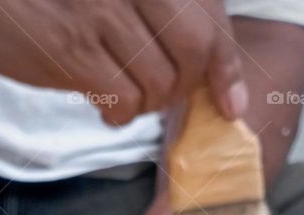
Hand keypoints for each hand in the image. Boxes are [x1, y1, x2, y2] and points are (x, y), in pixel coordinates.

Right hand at [0, 0, 244, 124]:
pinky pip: (121, 101)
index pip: (208, 18)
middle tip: (162, 93)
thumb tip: (195, 58)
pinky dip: (119, 114)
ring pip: (158, 82)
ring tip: (122, 94)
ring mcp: (102, 12)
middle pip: (194, 51)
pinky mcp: (72, 50)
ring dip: (146, 103)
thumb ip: (148, 10)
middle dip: (186, 87)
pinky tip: (103, 105)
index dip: (226, 66)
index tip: (232, 100)